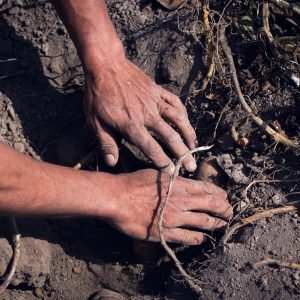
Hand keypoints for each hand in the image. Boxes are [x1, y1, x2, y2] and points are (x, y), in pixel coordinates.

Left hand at [84, 58, 197, 173]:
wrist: (105, 66)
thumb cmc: (98, 96)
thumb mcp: (95, 122)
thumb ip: (106, 143)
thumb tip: (112, 163)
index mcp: (131, 126)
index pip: (152, 148)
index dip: (163, 162)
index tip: (171, 173)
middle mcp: (148, 115)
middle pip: (170, 137)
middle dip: (182, 154)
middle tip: (192, 167)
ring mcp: (155, 102)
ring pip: (178, 119)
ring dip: (188, 134)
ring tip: (195, 147)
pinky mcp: (158, 91)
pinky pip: (175, 102)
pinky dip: (183, 112)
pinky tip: (186, 121)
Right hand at [109, 169, 232, 244]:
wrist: (117, 199)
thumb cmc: (133, 183)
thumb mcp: (155, 173)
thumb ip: (172, 178)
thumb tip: (180, 179)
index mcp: (179, 184)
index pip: (207, 189)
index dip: (220, 194)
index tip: (225, 197)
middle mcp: (181, 201)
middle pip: (212, 206)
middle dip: (225, 209)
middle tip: (230, 212)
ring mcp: (175, 218)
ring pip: (204, 223)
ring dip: (217, 224)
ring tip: (223, 226)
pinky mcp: (166, 233)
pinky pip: (189, 238)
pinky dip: (199, 238)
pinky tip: (203, 239)